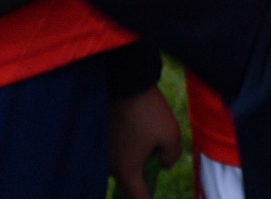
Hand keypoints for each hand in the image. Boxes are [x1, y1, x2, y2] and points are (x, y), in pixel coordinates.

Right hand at [107, 84, 185, 198]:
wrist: (124, 82)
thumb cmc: (148, 111)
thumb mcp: (171, 134)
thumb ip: (171, 156)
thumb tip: (165, 165)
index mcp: (126, 171)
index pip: (138, 198)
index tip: (153, 195)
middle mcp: (109, 166)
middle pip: (128, 181)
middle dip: (142, 174)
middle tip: (155, 154)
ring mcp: (102, 152)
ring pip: (121, 164)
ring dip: (132, 157)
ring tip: (145, 133)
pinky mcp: (99, 137)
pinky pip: (114, 150)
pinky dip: (124, 145)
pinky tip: (134, 126)